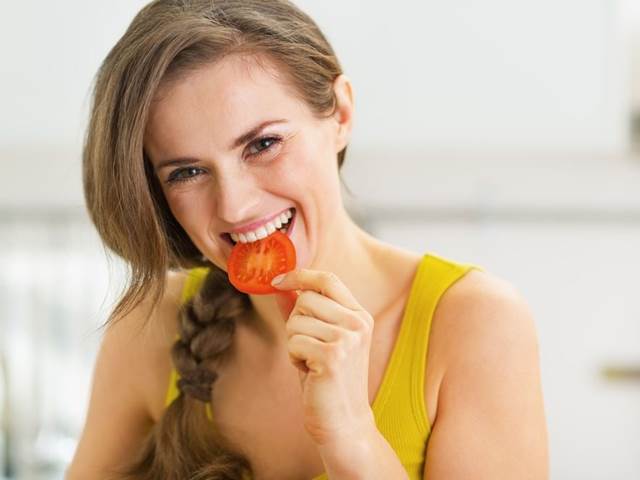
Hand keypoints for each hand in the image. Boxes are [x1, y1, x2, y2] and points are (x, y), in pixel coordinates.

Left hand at [271, 269, 375, 446]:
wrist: (344, 423)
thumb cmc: (329, 381)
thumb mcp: (318, 339)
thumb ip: (303, 312)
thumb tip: (281, 286)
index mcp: (359, 315)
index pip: (328, 278)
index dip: (300, 275)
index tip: (277, 280)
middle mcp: (358, 324)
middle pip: (305, 299)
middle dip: (295, 322)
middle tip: (307, 347)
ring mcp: (347, 339)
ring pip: (295, 321)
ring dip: (294, 343)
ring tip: (311, 362)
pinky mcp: (332, 356)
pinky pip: (293, 342)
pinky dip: (294, 357)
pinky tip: (310, 372)